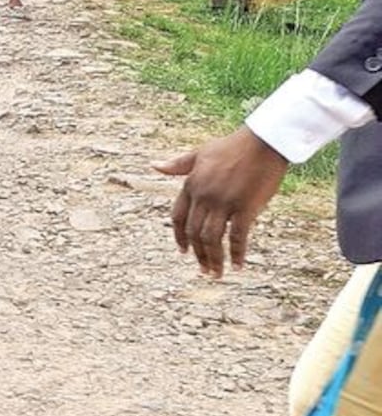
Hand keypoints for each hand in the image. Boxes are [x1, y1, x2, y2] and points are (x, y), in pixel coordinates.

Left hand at [154, 126, 288, 277]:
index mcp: (191, 184)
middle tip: (204, 270)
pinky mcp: (245, 207)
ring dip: (213, 259)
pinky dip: (237, 253)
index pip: (178, 217)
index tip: (183, 252)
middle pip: (193, 232)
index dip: (179, 237)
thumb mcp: (200, 153)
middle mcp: (203, 196)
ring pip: (211, 238)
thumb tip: (154, 165)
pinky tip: (239, 265)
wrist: (263, 142)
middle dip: (198, 254)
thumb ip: (178, 165)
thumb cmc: (232, 146)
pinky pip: (237, 237)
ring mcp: (223, 202)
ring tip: (217, 273)